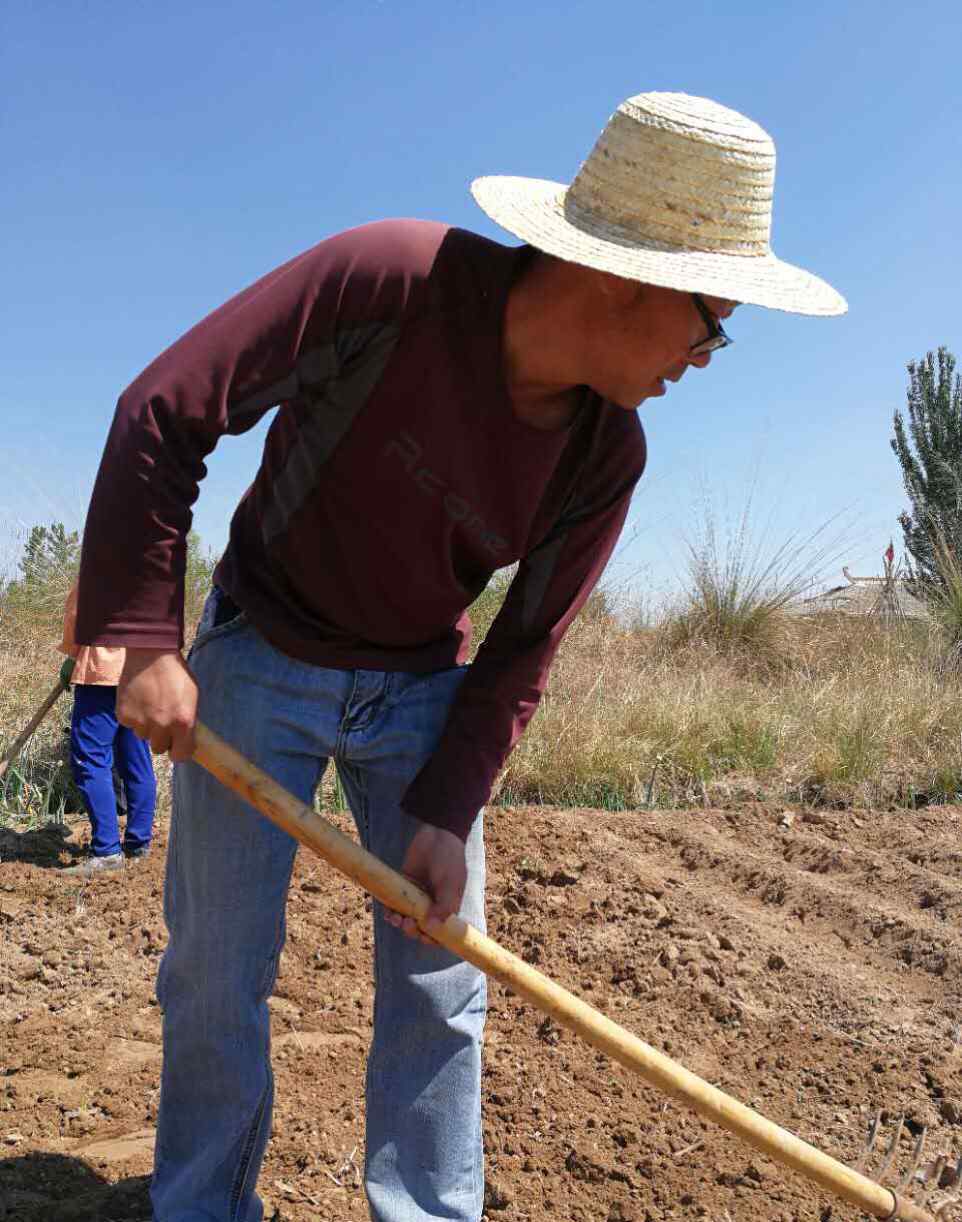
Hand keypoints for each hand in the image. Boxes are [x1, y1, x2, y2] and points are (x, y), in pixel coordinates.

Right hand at [117, 649, 197, 760]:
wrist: (150, 653)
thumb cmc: (175, 673)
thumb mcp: (192, 696)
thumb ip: (189, 719)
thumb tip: (186, 737)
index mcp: (183, 721)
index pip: (181, 755)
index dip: (179, 751)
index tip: (178, 747)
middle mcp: (161, 725)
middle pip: (159, 748)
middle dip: (162, 738)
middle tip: (162, 722)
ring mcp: (140, 721)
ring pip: (143, 736)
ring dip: (147, 726)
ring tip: (150, 705)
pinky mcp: (123, 715)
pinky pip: (130, 725)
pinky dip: (133, 716)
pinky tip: (138, 700)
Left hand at [384, 823, 466, 944]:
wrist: (436, 834)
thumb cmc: (449, 860)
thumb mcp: (451, 883)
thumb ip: (444, 906)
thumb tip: (432, 928)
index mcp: (447, 907)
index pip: (440, 933)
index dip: (431, 939)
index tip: (423, 936)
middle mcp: (431, 905)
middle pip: (420, 929)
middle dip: (412, 931)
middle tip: (408, 924)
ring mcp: (416, 896)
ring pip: (406, 918)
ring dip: (399, 923)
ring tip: (395, 918)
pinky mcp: (403, 886)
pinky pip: (394, 904)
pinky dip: (389, 910)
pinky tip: (387, 912)